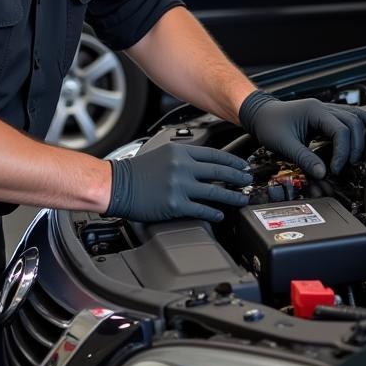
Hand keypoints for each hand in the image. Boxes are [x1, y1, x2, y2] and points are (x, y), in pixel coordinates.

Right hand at [104, 142, 252, 222]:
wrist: (117, 185)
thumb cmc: (137, 171)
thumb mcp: (163, 154)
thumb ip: (184, 156)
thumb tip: (205, 164)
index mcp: (180, 152)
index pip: (214, 154)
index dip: (232, 161)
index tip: (243, 166)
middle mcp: (182, 166)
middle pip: (219, 171)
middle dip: (238, 177)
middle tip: (249, 181)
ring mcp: (179, 185)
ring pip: (214, 191)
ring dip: (232, 196)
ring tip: (242, 199)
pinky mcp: (175, 204)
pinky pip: (201, 209)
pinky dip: (213, 212)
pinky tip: (220, 214)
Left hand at [238, 91, 365, 177]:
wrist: (259, 114)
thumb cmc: (269, 125)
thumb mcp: (284, 144)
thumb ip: (305, 159)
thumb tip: (323, 174)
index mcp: (314, 111)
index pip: (340, 130)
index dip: (342, 152)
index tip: (335, 169)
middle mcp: (322, 107)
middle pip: (352, 122)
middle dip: (355, 145)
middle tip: (349, 165)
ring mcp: (324, 109)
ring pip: (353, 116)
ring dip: (361, 133)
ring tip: (364, 151)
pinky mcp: (324, 115)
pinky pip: (347, 116)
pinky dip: (358, 122)